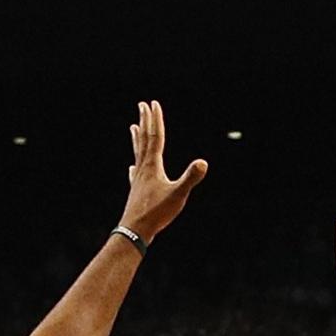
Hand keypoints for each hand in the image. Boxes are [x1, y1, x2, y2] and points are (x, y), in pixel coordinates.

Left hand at [120, 100, 207, 242]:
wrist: (134, 231)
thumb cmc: (156, 213)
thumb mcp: (178, 196)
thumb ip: (190, 178)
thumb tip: (203, 162)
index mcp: (153, 166)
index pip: (155, 137)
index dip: (156, 120)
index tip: (153, 104)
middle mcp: (142, 169)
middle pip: (144, 140)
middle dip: (145, 122)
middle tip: (142, 105)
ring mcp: (137, 179)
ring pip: (137, 154)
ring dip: (137, 139)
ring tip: (133, 127)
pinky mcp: (135, 191)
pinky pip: (134, 173)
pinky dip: (134, 165)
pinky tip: (131, 167)